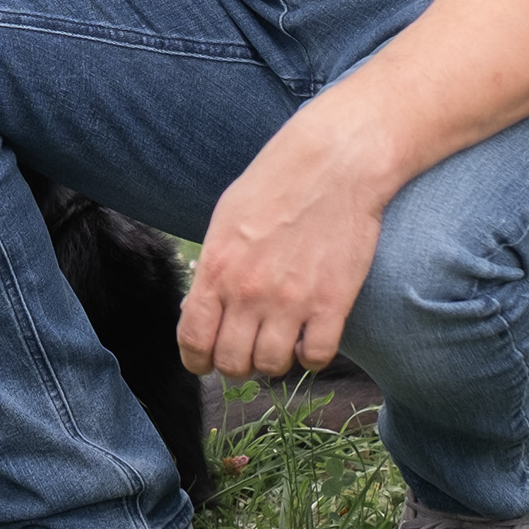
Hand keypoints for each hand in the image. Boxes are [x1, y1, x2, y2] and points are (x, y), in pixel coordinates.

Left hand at [176, 100, 389, 379]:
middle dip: (237, 362)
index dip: (197, 360)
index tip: (207, 360)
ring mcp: (292, 300)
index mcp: (217, 268)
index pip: (193, 341)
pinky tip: (311, 335)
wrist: (335, 162)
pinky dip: (312, 355)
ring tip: (281, 338)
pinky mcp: (333, 304)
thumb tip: (200, 309)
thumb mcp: (227, 218)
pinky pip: (315, 358)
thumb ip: (213, 267)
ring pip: (272, 367)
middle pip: (232, 363)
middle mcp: (249, 291)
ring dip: (275, 359)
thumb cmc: (278, 182)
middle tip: (249, 346)